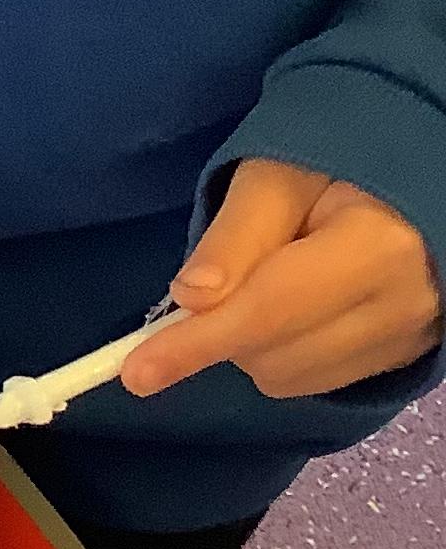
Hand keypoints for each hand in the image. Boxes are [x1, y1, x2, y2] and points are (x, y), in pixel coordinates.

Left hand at [122, 158, 438, 400]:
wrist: (412, 177)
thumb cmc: (334, 167)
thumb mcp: (276, 177)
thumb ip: (236, 236)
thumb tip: (190, 298)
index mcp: (377, 247)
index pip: (270, 311)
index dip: (197, 343)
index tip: (135, 373)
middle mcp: (403, 306)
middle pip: (272, 354)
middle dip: (221, 328)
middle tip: (225, 274)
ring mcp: (408, 340)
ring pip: (287, 378)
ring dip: (249, 344)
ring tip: (272, 280)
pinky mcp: (402, 359)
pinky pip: (312, 381)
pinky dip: (281, 354)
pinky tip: (295, 308)